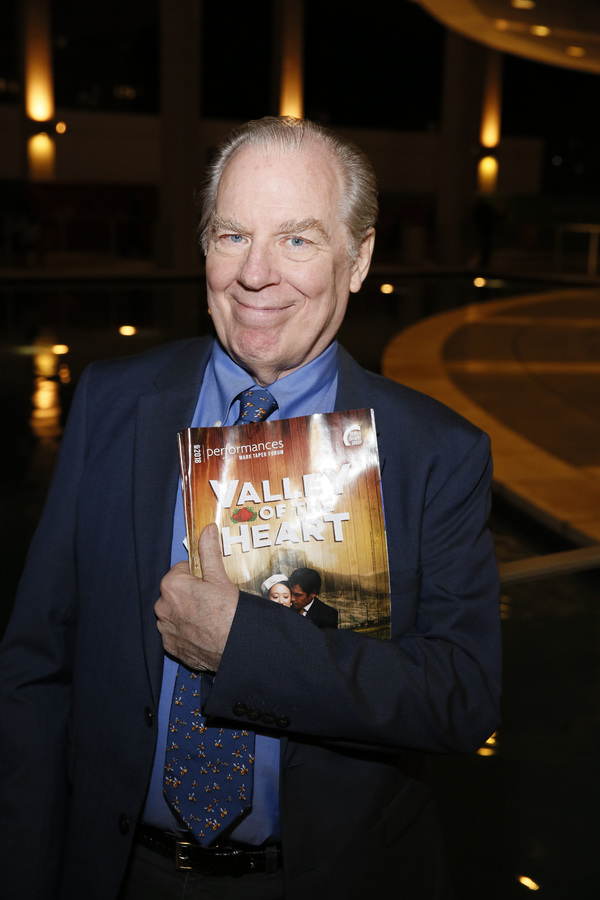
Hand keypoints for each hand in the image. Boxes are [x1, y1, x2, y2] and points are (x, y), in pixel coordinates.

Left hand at [155, 523, 237, 670]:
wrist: (234, 648)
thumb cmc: (228, 613)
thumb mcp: (220, 577)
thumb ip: (209, 552)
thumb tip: (207, 530)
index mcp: (172, 585)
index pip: (181, 570)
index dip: (197, 575)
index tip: (209, 584)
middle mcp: (162, 607)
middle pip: (175, 591)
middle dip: (190, 594)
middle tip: (211, 601)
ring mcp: (165, 629)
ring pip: (174, 612)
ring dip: (186, 612)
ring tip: (208, 618)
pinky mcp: (170, 646)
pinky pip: (175, 632)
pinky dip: (186, 631)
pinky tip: (203, 631)